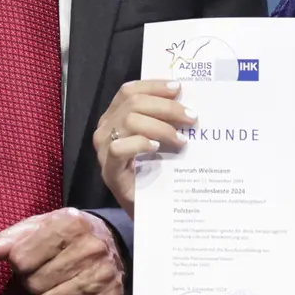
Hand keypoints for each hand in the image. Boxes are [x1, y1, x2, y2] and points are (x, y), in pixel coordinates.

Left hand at [0, 208, 125, 294]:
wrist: (112, 241)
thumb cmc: (69, 234)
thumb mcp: (39, 226)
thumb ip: (10, 239)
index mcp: (70, 224)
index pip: (21, 259)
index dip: (18, 264)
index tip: (28, 260)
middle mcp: (90, 248)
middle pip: (35, 283)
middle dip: (33, 282)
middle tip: (45, 273)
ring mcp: (104, 274)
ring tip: (56, 286)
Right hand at [93, 80, 196, 215]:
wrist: (149, 208)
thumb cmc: (155, 170)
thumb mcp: (158, 138)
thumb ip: (162, 118)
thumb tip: (187, 100)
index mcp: (115, 116)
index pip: (129, 90)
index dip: (153, 86)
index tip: (179, 88)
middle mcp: (105, 129)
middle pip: (134, 103)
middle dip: (167, 107)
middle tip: (191, 117)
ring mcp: (103, 150)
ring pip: (130, 121)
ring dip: (161, 127)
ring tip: (181, 139)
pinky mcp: (108, 171)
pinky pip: (120, 148)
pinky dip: (141, 143)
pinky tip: (156, 148)